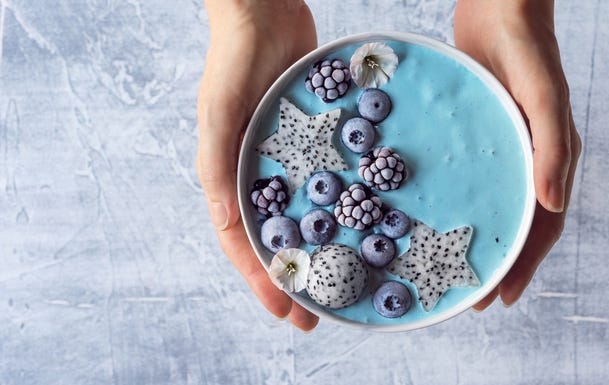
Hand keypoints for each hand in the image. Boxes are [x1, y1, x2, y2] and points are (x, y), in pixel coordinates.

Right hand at [196, 0, 318, 330]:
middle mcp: (259, 177)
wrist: (265, 13)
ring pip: (306, 217)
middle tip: (320, 313)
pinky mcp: (317, 142)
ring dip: (323, 250)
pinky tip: (369, 224)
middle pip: (278, 239)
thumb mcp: (219, 112)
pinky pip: (331, 181)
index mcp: (230, 178)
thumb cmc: (234, 61)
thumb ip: (218, 165)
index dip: (262, 280)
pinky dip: (344, 206)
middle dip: (297, 278)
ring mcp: (290, 162)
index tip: (287, 312)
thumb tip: (225, 222)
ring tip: (347, 280)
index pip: (243, 243)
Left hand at [454, 0, 581, 308]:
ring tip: (450, 268)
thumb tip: (554, 206)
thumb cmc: (528, 47)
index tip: (501, 297)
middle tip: (469, 297)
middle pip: (517, 224)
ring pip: (492, 204)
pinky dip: (458, 202)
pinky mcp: (477, 134)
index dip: (525, 264)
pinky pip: (469, 177)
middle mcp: (530, 160)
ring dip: (477, 238)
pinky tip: (430, 215)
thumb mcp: (543, 95)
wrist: (501, 5)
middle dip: (497, 263)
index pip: (544, 225)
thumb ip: (552, 147)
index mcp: (553, 158)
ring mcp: (503, 148)